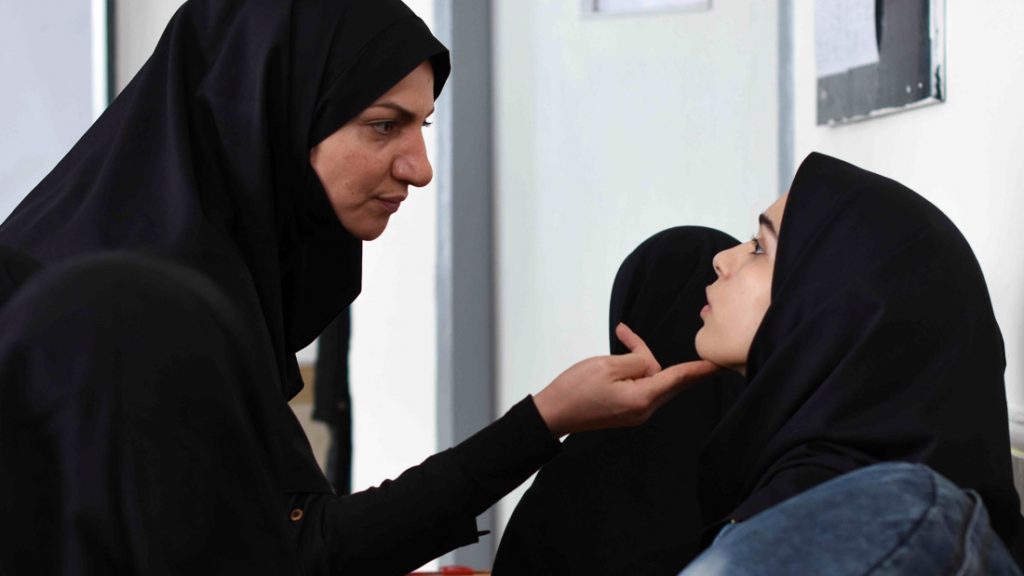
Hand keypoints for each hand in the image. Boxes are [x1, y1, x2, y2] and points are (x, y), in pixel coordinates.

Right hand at [532, 323, 719, 436]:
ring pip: (652, 381)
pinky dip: (633, 372)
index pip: (678, 378)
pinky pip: (641, 388)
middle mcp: (644, 410)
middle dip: (649, 357)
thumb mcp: (608, 365)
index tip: (719, 364)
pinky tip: (616, 362)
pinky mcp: (627, 413)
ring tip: (614, 347)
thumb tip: (649, 365)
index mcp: (642, 398)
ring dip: (638, 362)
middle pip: (665, 378)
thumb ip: (637, 360)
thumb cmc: (576, 388)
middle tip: (626, 338)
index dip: (699, 370)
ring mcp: (636, 414)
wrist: (553, 413)